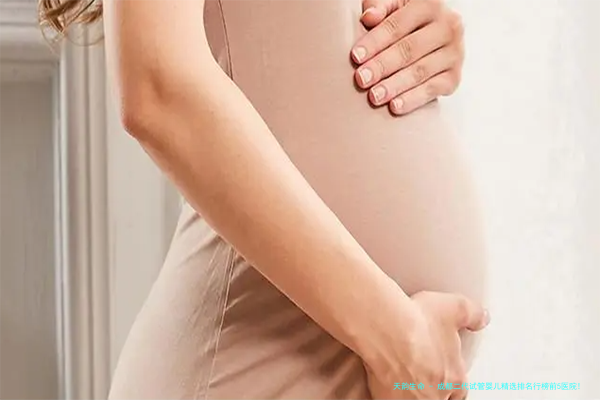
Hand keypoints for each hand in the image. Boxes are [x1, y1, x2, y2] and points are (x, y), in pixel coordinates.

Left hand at [352, 0, 464, 114]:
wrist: (432, 35)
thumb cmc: (405, 20)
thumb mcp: (394, 5)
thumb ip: (380, 5)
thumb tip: (368, 17)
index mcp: (430, 4)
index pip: (397, 25)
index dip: (375, 41)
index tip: (356, 57)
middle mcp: (448, 27)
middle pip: (409, 49)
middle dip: (382, 66)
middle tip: (361, 79)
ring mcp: (454, 53)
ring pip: (420, 71)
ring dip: (395, 85)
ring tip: (374, 96)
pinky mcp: (454, 77)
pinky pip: (433, 90)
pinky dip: (413, 99)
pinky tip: (395, 106)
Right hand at [365, 291, 489, 399]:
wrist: (385, 329)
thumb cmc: (417, 323)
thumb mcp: (454, 308)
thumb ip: (472, 315)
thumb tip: (481, 317)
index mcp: (454, 378)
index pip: (459, 391)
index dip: (451, 380)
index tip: (443, 371)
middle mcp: (434, 394)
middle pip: (438, 397)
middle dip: (431, 386)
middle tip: (420, 369)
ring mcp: (408, 398)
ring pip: (412, 397)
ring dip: (409, 389)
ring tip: (400, 371)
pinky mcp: (385, 397)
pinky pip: (389, 396)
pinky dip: (388, 388)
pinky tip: (384, 374)